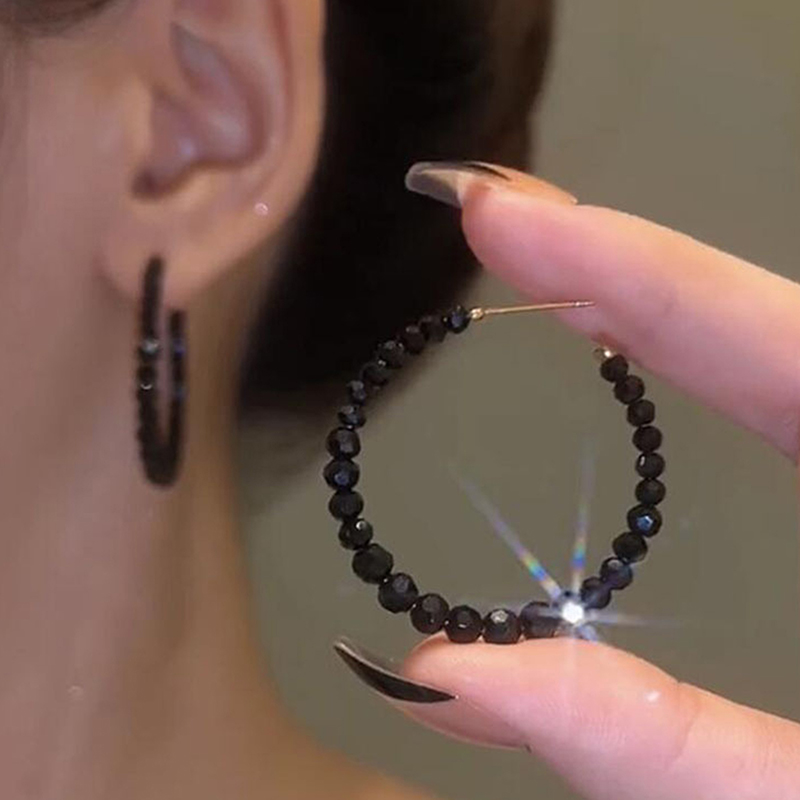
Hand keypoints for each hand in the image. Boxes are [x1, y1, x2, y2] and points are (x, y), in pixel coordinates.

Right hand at [398, 164, 799, 799]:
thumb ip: (653, 748)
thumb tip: (446, 673)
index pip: (773, 342)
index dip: (622, 267)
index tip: (496, 211)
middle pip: (779, 321)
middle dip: (625, 262)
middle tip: (499, 218)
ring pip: (788, 347)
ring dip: (661, 297)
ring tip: (550, 264)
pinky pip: (795, 392)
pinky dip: (708, 348)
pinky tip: (638, 337)